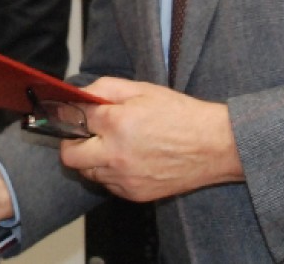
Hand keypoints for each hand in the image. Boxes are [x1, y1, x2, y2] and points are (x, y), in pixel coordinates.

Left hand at [59, 77, 243, 200]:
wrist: (214, 146)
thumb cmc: (180, 115)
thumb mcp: (142, 89)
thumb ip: (104, 88)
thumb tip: (79, 94)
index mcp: (117, 123)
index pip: (74, 118)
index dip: (73, 112)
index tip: (72, 112)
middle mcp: (116, 154)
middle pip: (69, 155)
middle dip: (72, 142)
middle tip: (84, 133)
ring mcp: (124, 178)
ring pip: (87, 172)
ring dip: (91, 159)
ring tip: (111, 145)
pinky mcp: (134, 194)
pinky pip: (107, 184)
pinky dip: (109, 173)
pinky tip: (126, 159)